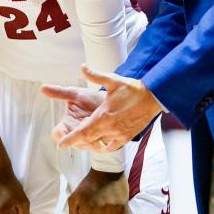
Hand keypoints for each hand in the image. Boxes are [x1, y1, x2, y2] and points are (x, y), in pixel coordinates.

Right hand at [39, 84, 103, 142]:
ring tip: (97, 123)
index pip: (57, 135)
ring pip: (85, 145)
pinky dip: (101, 138)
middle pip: (72, 142)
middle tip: (86, 122)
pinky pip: (99, 146)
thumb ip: (60, 92)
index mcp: (66, 125)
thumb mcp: (75, 94)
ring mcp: (88, 141)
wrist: (113, 103)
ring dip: (90, 136)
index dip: (59, 134)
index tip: (63, 130)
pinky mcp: (101, 144)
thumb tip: (43, 88)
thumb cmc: (91, 100)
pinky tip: (105, 128)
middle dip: (78, 134)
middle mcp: (76, 136)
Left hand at [42, 65, 161, 151]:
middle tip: (69, 141)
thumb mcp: (112, 80)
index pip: (82, 132)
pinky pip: (112, 146)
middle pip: (88, 140)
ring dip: (90, 144)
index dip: (70, 139)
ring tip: (84, 140)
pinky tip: (100, 143)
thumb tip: (82, 67)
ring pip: (99, 145)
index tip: (60, 144)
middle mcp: (110, 128)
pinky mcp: (127, 137)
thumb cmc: (133, 89)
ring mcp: (119, 134)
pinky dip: (104, 146)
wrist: (153, 98)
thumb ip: (95, 75)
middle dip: (77, 142)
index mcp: (103, 117)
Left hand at [68, 169, 128, 213]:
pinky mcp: (121, 209)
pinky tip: (113, 211)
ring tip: (105, 206)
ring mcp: (110, 209)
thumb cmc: (89, 186)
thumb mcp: (74, 198)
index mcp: (84, 205)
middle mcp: (97, 208)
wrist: (107, 171)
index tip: (89, 208)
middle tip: (98, 204)